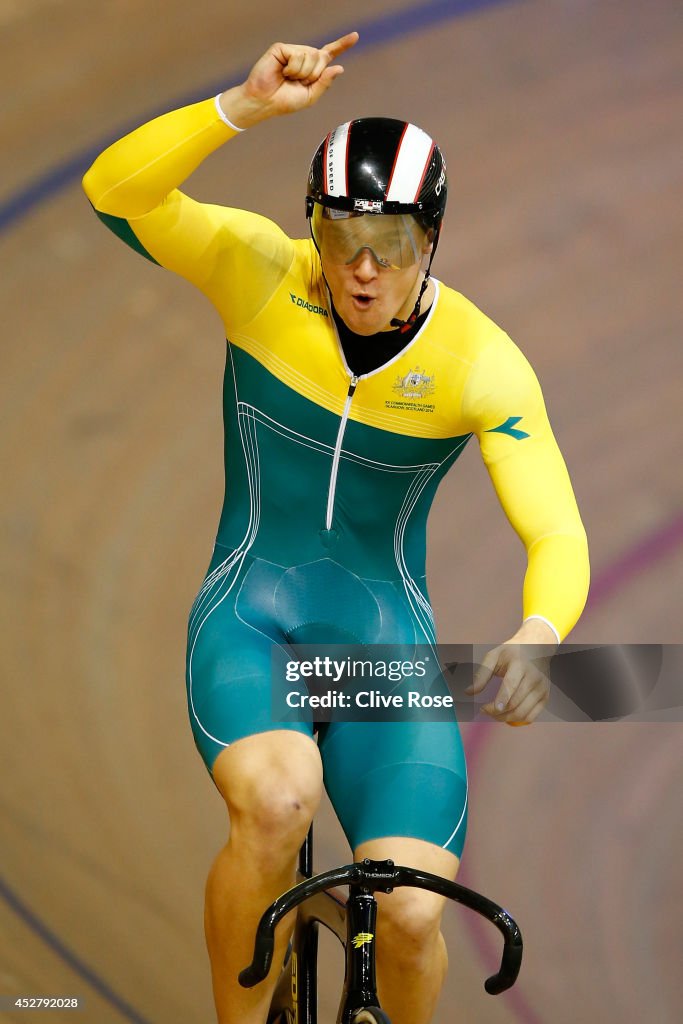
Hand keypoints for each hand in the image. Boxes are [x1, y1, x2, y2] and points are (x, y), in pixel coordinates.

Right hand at [220, 32, 358, 127]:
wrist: (265, 102)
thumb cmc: (284, 101)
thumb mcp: (310, 97)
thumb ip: (324, 83)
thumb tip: (339, 67)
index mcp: (312, 68)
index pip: (329, 54)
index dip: (342, 45)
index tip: (355, 36)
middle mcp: (303, 56)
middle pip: (322, 57)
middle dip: (313, 74)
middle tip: (297, 82)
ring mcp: (293, 50)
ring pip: (311, 56)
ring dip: (302, 73)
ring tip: (288, 78)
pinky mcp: (282, 48)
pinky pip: (298, 56)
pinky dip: (293, 69)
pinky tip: (282, 72)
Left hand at [465, 621, 555, 724]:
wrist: (537, 647)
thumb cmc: (512, 652)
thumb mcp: (494, 656)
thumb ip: (481, 674)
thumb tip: (468, 692)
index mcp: (520, 664)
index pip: (511, 685)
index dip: (500, 699)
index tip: (487, 709)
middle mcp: (534, 677)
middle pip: (515, 703)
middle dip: (496, 712)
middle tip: (483, 709)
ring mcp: (542, 689)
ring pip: (522, 713)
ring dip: (504, 718)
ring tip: (493, 713)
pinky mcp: (545, 697)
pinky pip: (531, 717)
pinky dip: (517, 720)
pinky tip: (506, 714)